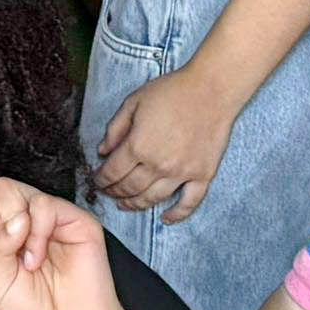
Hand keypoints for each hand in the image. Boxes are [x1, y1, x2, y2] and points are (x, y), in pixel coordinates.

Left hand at [91, 60, 236, 220]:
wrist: (211, 90)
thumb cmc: (172, 92)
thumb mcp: (133, 102)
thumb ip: (115, 128)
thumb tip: (102, 151)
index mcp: (138, 145)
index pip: (112, 172)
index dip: (101, 179)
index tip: (97, 180)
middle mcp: (158, 164)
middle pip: (130, 188)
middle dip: (114, 193)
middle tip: (109, 193)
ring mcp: (182, 173)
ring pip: (153, 199)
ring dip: (136, 205)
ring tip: (126, 204)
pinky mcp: (202, 175)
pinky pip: (189, 203)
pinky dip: (177, 214)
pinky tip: (166, 219)